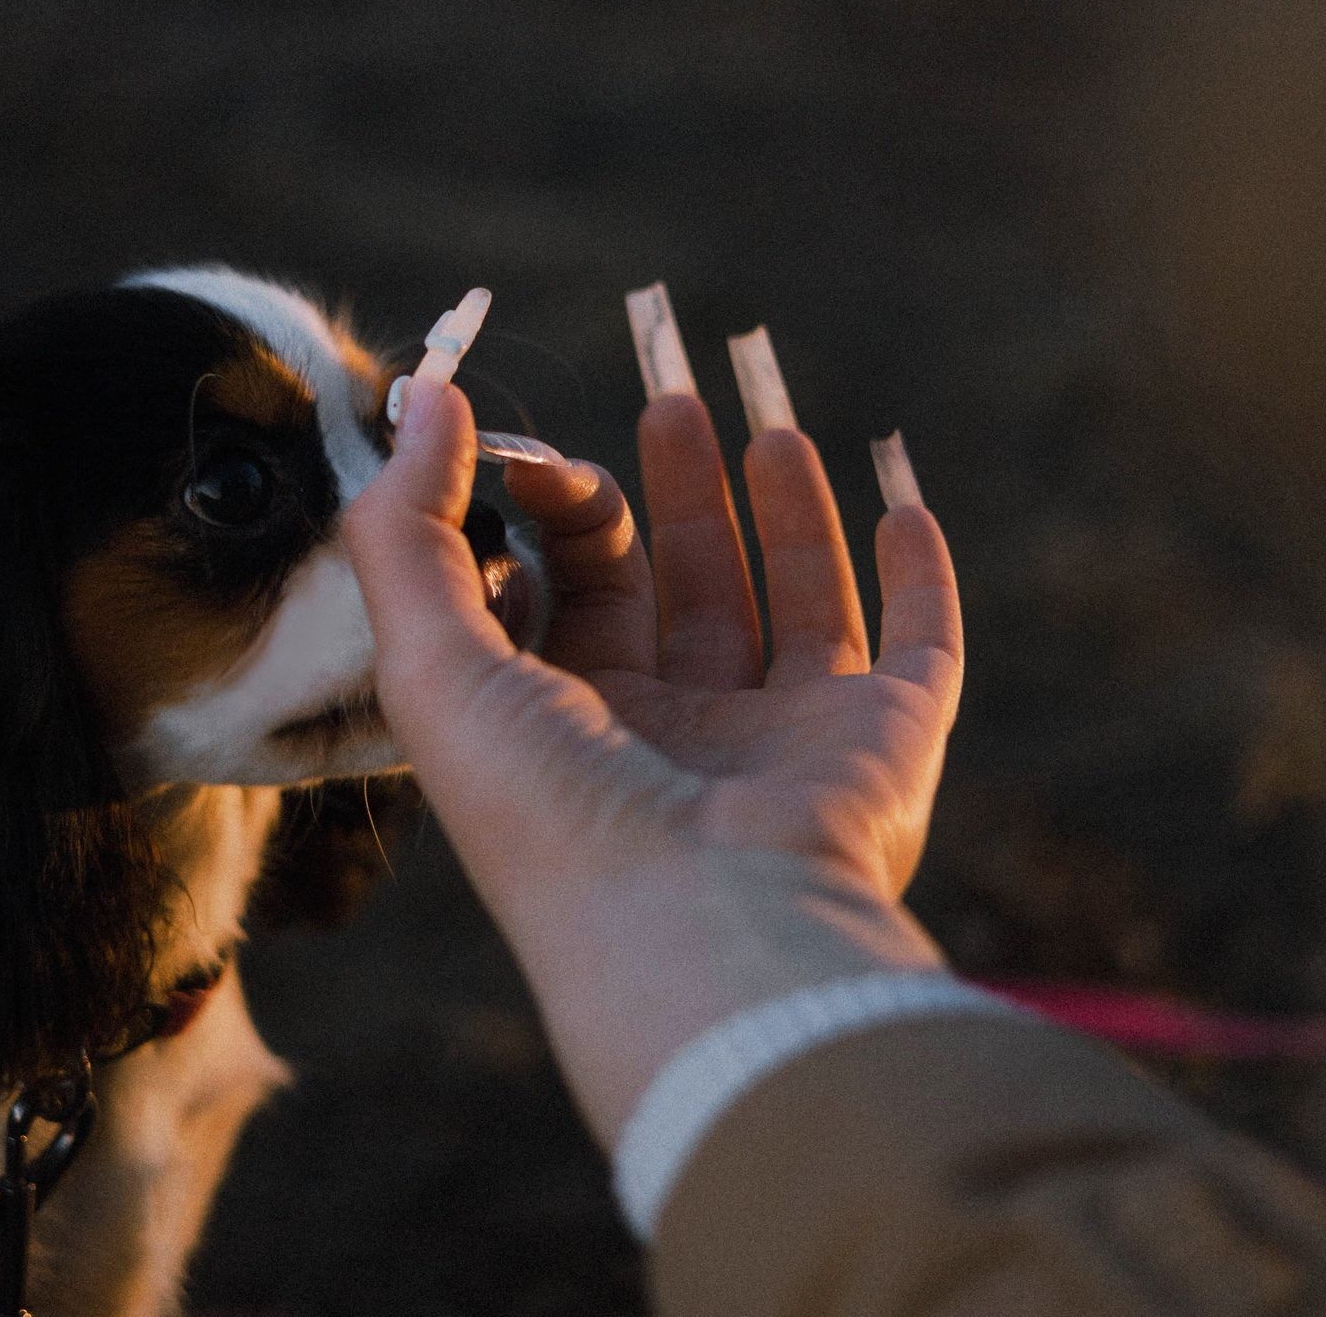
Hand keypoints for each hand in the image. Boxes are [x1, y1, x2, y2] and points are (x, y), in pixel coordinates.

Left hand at [344, 379, 964, 1147]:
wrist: (694, 932)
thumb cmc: (548, 813)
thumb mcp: (431, 663)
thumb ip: (407, 531)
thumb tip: (427, 401)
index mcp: (567, 733)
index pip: (565, 601)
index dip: (551, 521)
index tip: (533, 465)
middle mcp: (677, 741)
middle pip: (678, 589)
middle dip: (670, 493)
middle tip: (665, 394)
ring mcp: (786, 746)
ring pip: (793, 605)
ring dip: (782, 513)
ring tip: (764, 419)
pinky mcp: (885, 745)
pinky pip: (917, 646)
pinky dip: (918, 575)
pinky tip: (897, 496)